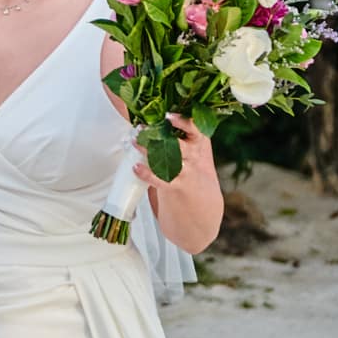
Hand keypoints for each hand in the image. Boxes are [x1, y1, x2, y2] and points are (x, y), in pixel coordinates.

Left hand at [137, 114, 223, 251]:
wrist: (202, 223)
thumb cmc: (195, 189)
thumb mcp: (197, 164)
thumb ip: (182, 147)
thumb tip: (154, 129)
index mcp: (201, 151)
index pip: (197, 130)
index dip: (185, 121)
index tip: (169, 114)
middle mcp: (196, 160)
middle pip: (181, 141)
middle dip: (161, 133)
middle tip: (144, 126)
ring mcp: (188, 175)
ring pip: (169, 157)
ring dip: (149, 149)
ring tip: (135, 142)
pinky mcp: (178, 191)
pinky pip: (161, 179)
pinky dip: (147, 173)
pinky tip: (136, 167)